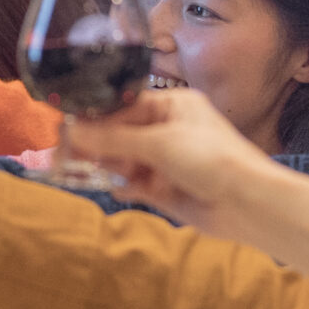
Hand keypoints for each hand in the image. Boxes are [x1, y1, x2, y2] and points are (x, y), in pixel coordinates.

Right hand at [63, 86, 285, 227]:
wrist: (246, 203)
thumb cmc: (213, 160)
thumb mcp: (159, 143)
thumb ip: (113, 140)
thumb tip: (73, 133)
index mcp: (172, 106)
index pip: (123, 106)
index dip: (94, 118)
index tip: (66, 127)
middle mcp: (168, 129)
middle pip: (119, 134)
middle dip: (95, 144)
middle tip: (63, 153)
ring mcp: (166, 160)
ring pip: (123, 160)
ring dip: (105, 166)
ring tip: (80, 170)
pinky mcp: (165, 188)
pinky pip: (133, 184)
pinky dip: (121, 186)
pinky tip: (113, 188)